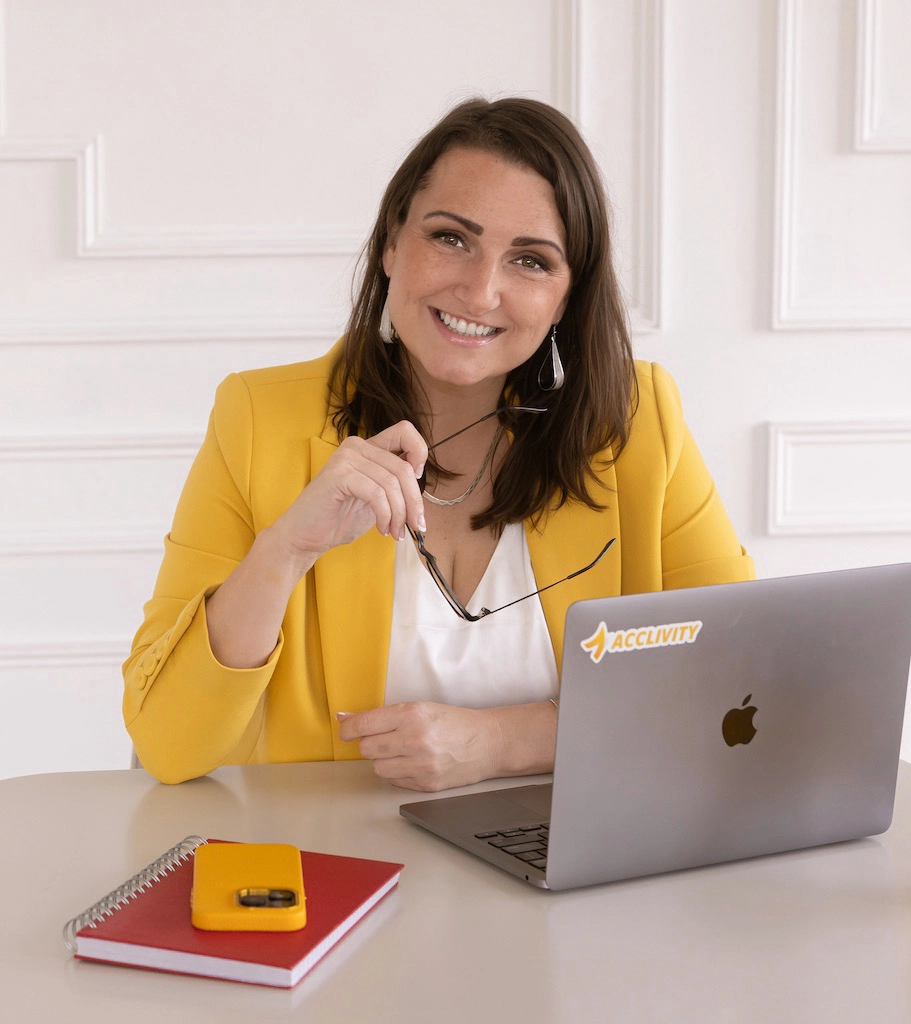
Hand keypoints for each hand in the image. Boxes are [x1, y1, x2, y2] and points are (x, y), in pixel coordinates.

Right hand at [273, 420, 426, 569]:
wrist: (305, 536)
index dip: (419, 453)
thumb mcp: (376, 498)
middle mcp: (356, 446)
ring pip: (392, 483)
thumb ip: (394, 484)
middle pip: (403, 467)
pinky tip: (381, 529)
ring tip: (395, 532)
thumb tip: (420, 483)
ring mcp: (346, 458)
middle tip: (415, 526)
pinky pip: (376, 494)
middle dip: (414, 502)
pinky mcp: (338, 475)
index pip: (405, 432)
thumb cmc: (339, 518)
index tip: (417, 481)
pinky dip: (385, 515)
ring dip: (399, 514)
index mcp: (367, 448)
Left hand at [337, 702, 502, 791]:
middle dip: (370, 743)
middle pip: (366, 748)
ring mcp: (421, 765)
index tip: (346, 730)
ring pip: (377, 768)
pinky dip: (397, 772)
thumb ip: (381, 716)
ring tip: (401, 750)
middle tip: (384, 738)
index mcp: (411, 714)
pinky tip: (412, 762)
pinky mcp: (426, 784)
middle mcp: (414, 739)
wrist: (487, 742)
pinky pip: (393, 781)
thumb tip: (345, 719)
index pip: (363, 725)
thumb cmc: (453, 722)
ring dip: (383, 759)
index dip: (348, 729)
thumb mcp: (419, 708)